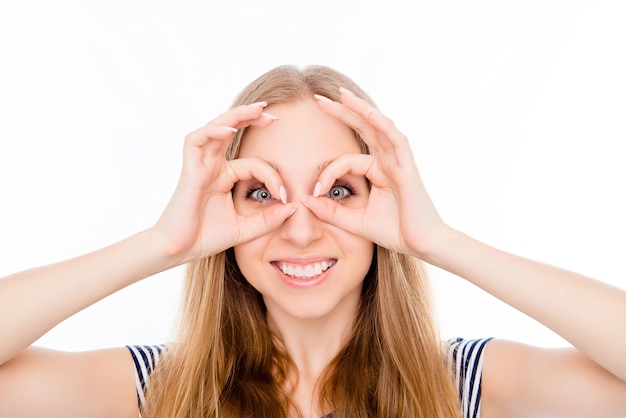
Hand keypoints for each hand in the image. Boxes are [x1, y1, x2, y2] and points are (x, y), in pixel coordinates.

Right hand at [153, 103, 296, 263]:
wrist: (178, 251)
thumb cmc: (205, 238)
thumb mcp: (246, 229)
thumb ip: (269, 219)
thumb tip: (294, 207)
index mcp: (224, 177)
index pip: (254, 164)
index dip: (273, 176)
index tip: (286, 196)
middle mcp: (212, 166)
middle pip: (232, 131)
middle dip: (252, 118)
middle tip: (274, 115)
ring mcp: (200, 165)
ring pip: (216, 128)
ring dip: (236, 116)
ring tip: (258, 109)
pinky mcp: (189, 170)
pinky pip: (197, 141)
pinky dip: (212, 131)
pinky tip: (230, 129)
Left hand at [302, 90, 448, 258]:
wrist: (423, 245)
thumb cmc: (396, 232)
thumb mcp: (355, 222)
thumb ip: (331, 211)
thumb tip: (305, 200)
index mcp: (378, 171)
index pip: (346, 160)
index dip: (326, 173)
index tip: (313, 191)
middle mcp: (389, 161)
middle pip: (363, 128)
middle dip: (341, 112)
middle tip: (318, 98)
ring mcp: (399, 162)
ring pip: (379, 127)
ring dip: (361, 109)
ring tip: (341, 94)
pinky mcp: (408, 168)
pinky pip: (396, 141)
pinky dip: (383, 126)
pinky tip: (369, 113)